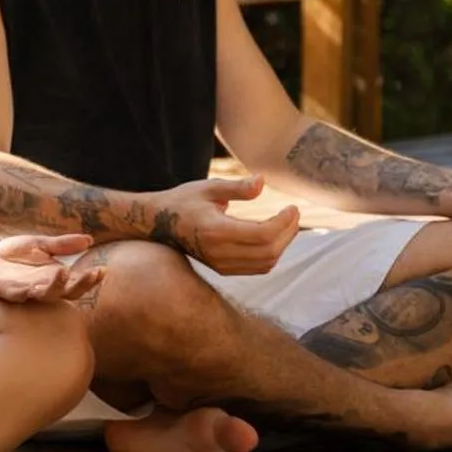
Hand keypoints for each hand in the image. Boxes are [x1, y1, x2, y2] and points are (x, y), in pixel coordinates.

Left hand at [0, 233, 104, 303]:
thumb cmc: (12, 256)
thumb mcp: (38, 244)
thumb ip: (61, 245)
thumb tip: (89, 239)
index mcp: (52, 278)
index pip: (76, 282)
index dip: (90, 279)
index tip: (102, 270)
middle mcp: (42, 288)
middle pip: (65, 293)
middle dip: (79, 285)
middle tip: (90, 275)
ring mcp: (25, 291)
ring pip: (44, 295)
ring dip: (54, 287)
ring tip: (63, 272)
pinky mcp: (6, 292)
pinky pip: (17, 294)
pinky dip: (26, 291)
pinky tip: (33, 286)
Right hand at [148, 176, 300, 275]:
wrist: (158, 225)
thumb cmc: (184, 201)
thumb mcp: (208, 188)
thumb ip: (237, 187)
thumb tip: (262, 181)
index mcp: (216, 231)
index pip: (263, 234)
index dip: (284, 223)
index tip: (293, 207)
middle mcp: (220, 253)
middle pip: (269, 251)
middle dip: (288, 233)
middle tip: (294, 214)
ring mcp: (221, 265)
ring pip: (266, 263)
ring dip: (282, 245)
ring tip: (288, 224)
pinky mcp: (223, 269)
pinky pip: (257, 268)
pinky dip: (271, 254)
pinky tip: (274, 237)